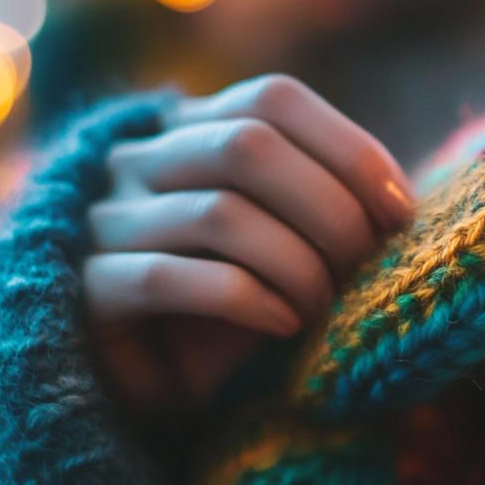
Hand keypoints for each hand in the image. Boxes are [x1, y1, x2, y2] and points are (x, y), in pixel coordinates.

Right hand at [83, 75, 412, 414]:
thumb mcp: (281, 245)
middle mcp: (137, 160)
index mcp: (189, 130)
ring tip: (323, 304)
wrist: (130, 385)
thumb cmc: (223, 311)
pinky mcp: (84, 289)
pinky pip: (165, 277)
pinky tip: (283, 324)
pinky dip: (246, 299)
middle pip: (249, 145)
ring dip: (296, 262)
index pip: (273, 99)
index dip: (349, 149)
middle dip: (331, 208)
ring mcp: (102, 220)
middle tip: (364, 267)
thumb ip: (321, 209)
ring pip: (217, 213)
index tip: (400, 214)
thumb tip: (399, 204)